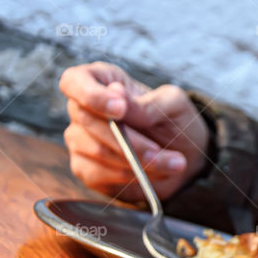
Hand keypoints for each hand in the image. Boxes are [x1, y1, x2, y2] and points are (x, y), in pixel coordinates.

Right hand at [59, 62, 209, 201]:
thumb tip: (117, 94)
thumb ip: (147, 102)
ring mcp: (80, 139)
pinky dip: (129, 176)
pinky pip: (97, 173)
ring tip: (172, 163)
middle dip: (130, 140)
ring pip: (96, 150)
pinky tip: (153, 174)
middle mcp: (83, 109)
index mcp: (102, 81)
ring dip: (137, 161)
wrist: (182, 154)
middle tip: (160, 151)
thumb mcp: (173, 105)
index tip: (120, 109)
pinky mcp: (84, 167)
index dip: (92, 95)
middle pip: (88, 120)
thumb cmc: (174, 121)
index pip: (75, 81)